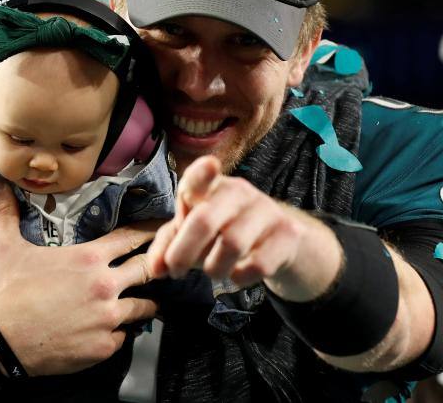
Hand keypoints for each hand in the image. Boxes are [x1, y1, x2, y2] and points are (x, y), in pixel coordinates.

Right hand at [0, 178, 160, 375]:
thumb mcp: (5, 247)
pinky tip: (113, 330)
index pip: (131, 237)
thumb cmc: (5, 293)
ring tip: (145, 303)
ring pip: (143, 308)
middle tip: (161, 266)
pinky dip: (120, 333)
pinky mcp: (103, 347)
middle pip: (147, 270)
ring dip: (143, 304)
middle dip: (154, 267)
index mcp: (89, 258)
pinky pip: (124, 338)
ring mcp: (107, 318)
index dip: (148, 232)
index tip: (162, 228)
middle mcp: (105, 286)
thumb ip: (7, 212)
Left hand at [147, 155, 341, 299]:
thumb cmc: (224, 231)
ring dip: (214, 268)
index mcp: (211, 186)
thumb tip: (155, 269)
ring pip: (232, 245)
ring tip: (213, 272)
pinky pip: (258, 264)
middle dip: (183, 252)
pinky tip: (238, 275)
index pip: (202, 175)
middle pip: (205, 220)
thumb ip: (168, 246)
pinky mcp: (287, 234)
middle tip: (176, 271)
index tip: (211, 165)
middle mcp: (239, 192)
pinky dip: (241, 277)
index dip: (203, 172)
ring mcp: (265, 210)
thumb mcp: (193, 233)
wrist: (279, 241)